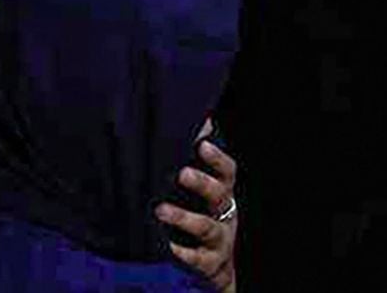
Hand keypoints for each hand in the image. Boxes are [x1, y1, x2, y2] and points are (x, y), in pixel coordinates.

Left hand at [159, 137, 236, 291]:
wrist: (216, 265)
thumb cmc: (204, 218)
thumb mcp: (204, 194)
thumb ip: (198, 164)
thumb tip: (202, 121)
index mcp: (223, 194)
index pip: (227, 171)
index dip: (216, 157)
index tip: (201, 143)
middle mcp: (225, 213)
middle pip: (219, 194)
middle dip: (202, 183)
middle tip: (181, 173)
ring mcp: (219, 238)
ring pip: (206, 226)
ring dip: (184, 218)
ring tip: (160, 210)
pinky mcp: (210, 262)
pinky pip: (197, 258)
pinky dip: (182, 253)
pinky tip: (167, 247)